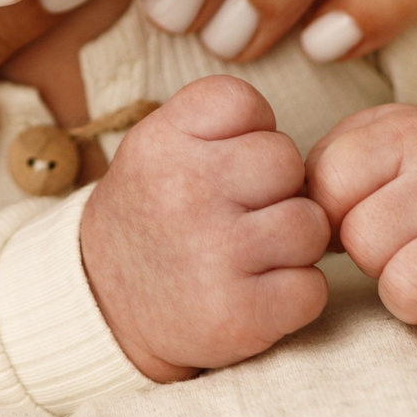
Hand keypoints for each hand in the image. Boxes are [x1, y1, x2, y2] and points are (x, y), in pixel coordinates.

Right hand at [79, 76, 330, 382]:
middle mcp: (185, 191)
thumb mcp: (156, 149)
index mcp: (161, 143)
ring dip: (293, 243)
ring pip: (310, 224)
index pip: (245, 103)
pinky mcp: (239, 314)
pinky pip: (312, 288)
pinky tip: (257, 292)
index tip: (226, 162)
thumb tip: (307, 154)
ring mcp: (214, 254)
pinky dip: (295, 294)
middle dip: (277, 187)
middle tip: (243, 213)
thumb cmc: (152, 218)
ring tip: (253, 252)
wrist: (105, 307)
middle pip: (286, 160)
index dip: (250, 132)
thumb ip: (218, 127)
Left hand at [306, 102, 416, 354]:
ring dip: (406, 298)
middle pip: (364, 244)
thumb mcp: (368, 147)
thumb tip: (289, 220)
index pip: (326, 192)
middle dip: (371, 257)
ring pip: (405, 291)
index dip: (334, 216)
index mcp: (407, 133)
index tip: (362, 212)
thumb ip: (319, 170)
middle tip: (400, 246)